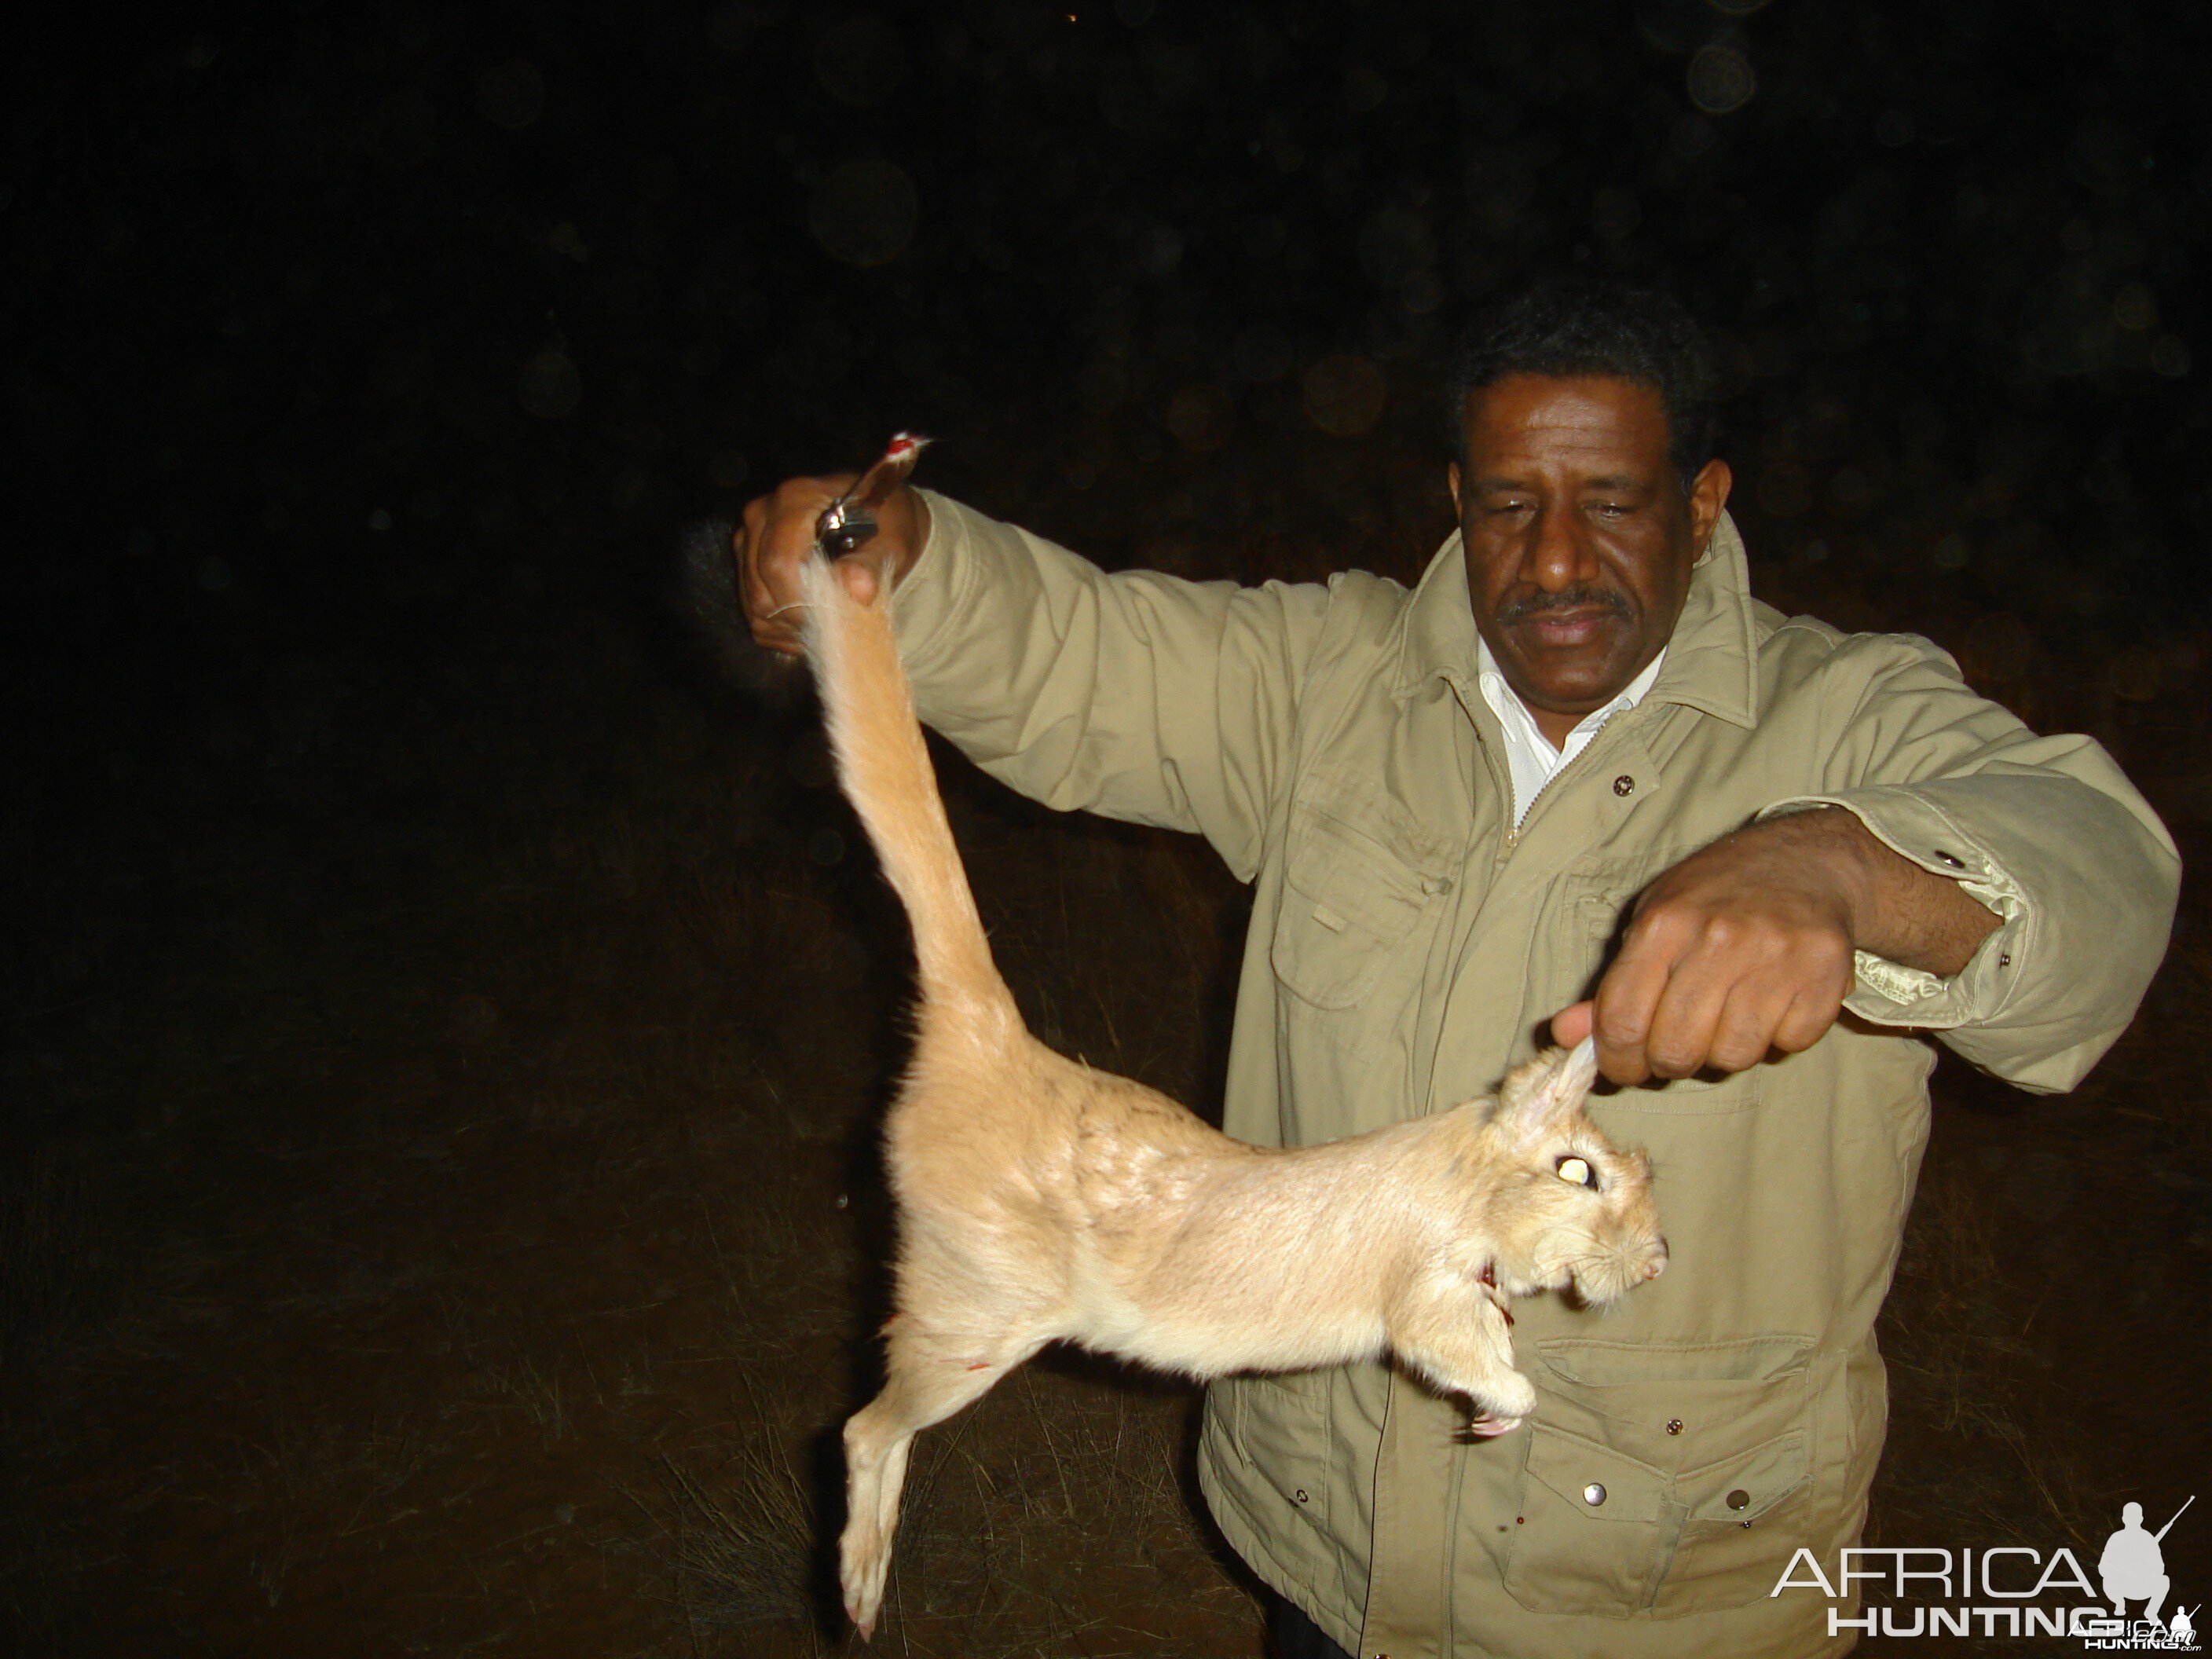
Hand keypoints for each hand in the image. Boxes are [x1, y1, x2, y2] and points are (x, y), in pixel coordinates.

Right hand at [735, 476, 930, 655]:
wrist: (877, 518)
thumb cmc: (885, 525)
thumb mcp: (890, 542)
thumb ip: (870, 565)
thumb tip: (857, 589)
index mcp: (795, 499)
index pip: (780, 561)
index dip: (801, 600)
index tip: (832, 620)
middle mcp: (762, 516)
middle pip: (762, 587)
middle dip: (799, 617)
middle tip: (835, 627)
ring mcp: (749, 542)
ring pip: (756, 605)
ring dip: (792, 627)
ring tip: (828, 626)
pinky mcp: (746, 567)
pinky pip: (756, 615)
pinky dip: (784, 631)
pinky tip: (814, 626)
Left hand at [1551, 810, 1867, 1084]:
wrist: (1806, 864)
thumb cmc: (1716, 897)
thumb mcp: (1653, 922)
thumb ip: (1610, 985)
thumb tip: (1564, 1035)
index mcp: (1665, 924)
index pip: (1622, 1020)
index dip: (1616, 1060)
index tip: (1623, 1065)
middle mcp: (1720, 940)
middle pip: (1675, 1050)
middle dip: (1668, 1062)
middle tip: (1676, 1044)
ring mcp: (1777, 960)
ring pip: (1732, 1057)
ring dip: (1724, 1051)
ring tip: (1727, 1014)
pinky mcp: (1825, 979)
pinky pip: (1787, 1045)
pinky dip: (1777, 1038)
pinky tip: (1771, 1003)